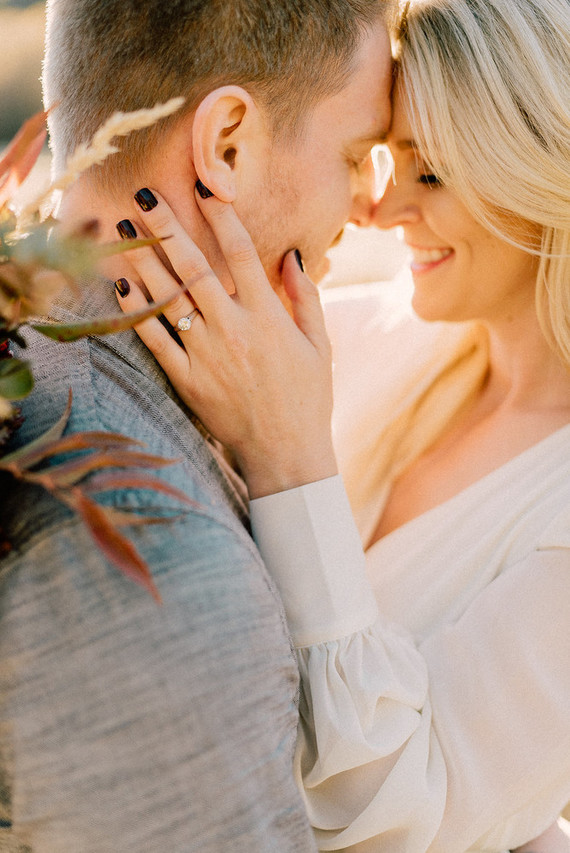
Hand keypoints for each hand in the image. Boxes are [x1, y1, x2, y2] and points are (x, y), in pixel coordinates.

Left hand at [114, 188, 337, 497]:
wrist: (286, 453)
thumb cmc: (308, 397)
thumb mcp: (320, 344)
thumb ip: (305, 296)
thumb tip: (292, 254)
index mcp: (268, 316)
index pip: (240, 252)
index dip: (221, 214)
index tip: (203, 185)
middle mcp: (233, 328)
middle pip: (193, 267)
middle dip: (166, 227)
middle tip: (142, 195)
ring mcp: (206, 355)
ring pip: (166, 298)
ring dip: (142, 260)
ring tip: (121, 230)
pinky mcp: (187, 380)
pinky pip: (154, 339)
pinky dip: (135, 310)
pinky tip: (120, 283)